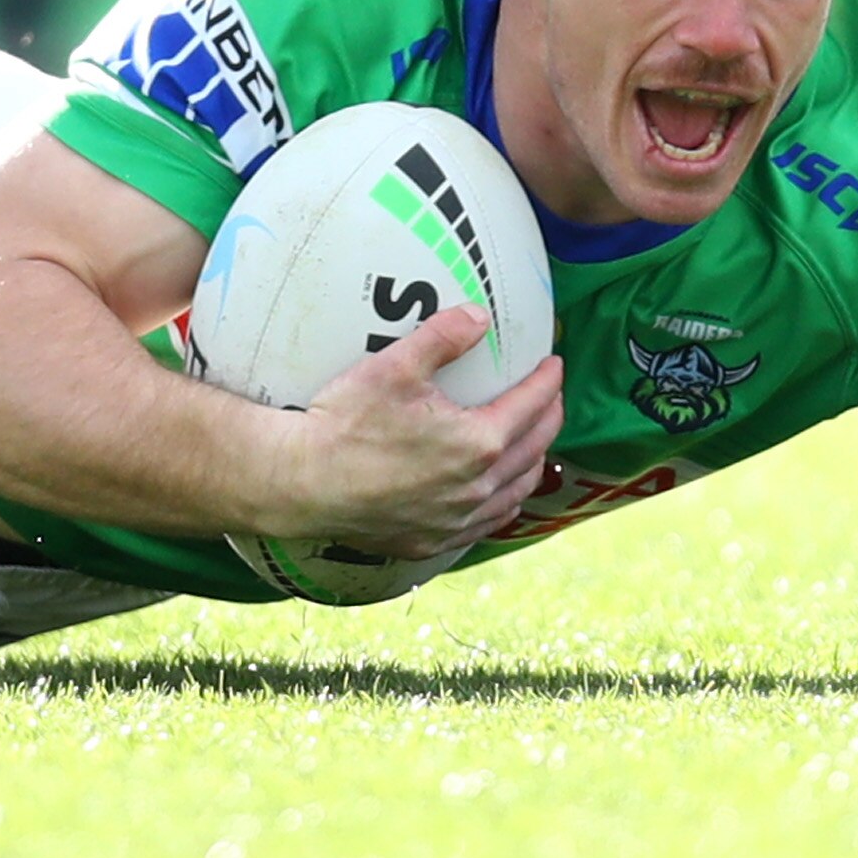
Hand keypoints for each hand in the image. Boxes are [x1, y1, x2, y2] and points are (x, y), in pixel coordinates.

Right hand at [271, 306, 565, 558]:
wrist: (304, 483)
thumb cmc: (346, 422)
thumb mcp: (394, 366)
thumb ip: (443, 337)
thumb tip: (480, 316)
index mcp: (479, 441)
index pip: (531, 405)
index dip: (547, 381)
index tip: (553, 364)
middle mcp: (478, 486)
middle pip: (534, 448)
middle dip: (548, 417)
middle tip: (549, 397)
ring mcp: (457, 519)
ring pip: (517, 490)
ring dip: (533, 462)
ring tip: (534, 443)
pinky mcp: (433, 540)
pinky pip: (487, 522)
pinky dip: (504, 501)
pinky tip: (498, 493)